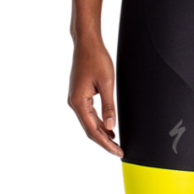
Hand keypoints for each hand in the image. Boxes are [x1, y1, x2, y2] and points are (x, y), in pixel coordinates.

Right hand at [68, 39, 123, 156]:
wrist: (86, 43)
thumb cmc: (96, 59)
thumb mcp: (107, 83)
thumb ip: (109, 106)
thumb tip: (111, 127)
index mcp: (79, 102)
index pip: (93, 130)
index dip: (106, 143)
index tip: (118, 151)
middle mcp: (74, 102)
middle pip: (89, 129)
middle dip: (104, 141)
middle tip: (119, 151)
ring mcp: (75, 99)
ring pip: (89, 122)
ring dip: (102, 133)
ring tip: (116, 142)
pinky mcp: (79, 94)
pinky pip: (88, 113)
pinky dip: (98, 122)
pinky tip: (109, 127)